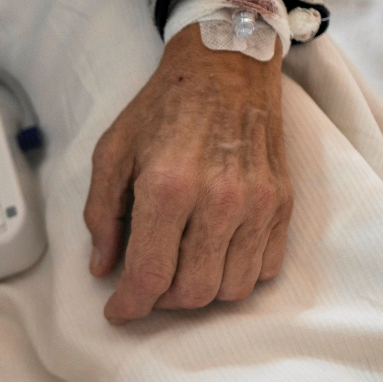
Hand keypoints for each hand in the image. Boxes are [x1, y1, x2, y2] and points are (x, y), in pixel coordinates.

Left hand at [84, 24, 292, 323]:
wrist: (226, 68)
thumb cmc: (163, 108)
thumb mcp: (112, 152)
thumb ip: (101, 214)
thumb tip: (102, 268)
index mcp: (168, 187)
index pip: (151, 274)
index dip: (130, 306)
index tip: (117, 313)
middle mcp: (219, 200)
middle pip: (192, 292)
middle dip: (160, 302)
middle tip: (144, 287)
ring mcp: (258, 203)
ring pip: (230, 289)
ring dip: (197, 294)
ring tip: (176, 271)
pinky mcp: (282, 203)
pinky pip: (263, 269)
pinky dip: (234, 277)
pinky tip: (210, 257)